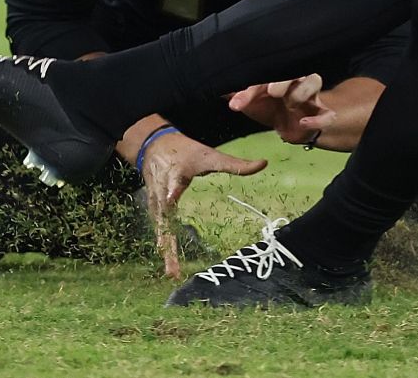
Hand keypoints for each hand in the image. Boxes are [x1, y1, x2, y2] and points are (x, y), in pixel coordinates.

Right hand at [137, 131, 266, 278]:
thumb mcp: (209, 154)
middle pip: (164, 214)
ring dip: (166, 250)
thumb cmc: (185, 151)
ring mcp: (156, 201)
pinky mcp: (154, 209)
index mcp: (176, 172)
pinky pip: (160, 229)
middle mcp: (162, 189)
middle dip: (167, 237)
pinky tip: (170, 266)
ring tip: (172, 272)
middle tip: (170, 254)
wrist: (153, 145)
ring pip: (160, 227)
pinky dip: (164, 246)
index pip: (174, 181)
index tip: (171, 197)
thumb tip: (265, 163)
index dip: (172, 189)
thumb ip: (235, 164)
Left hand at [228, 75, 334, 145]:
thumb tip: (219, 90)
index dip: (252, 89)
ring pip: (314, 80)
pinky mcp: (320, 113)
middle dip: (283, 80)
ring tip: (290, 104)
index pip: (265, 75)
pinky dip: (319, 118)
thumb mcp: (251, 104)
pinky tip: (304, 122)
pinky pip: (328, 113)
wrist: (290, 127)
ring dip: (301, 92)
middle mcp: (294, 81)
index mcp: (277, 77)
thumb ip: (238, 96)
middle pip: (295, 69)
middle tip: (272, 92)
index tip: (237, 103)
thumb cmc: (270, 109)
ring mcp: (309, 96)